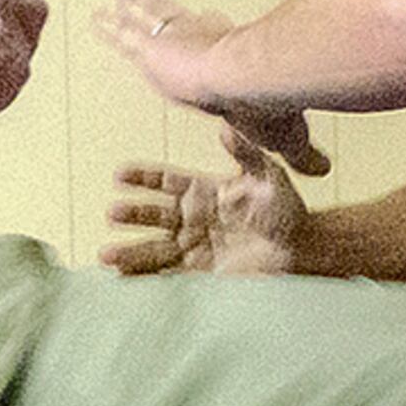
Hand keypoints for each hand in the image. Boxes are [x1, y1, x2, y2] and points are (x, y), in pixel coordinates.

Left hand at [96, 0, 331, 174]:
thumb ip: (301, 154)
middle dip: (167, 14)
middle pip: (181, 24)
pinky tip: (98, 16)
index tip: (207, 20)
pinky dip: (113, 26)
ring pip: (151, 21)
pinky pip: (127, 33)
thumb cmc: (267, 110)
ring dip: (135, 11)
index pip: (219, 41)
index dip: (211, 30)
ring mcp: (177, 41)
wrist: (248, 85)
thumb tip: (324, 171)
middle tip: (152, 1)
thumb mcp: (286, 140)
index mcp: (232, 58)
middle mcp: (205, 42)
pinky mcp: (152, 46)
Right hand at [106, 120, 307, 273]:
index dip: (142, 177)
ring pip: (153, 248)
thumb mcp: (266, 175)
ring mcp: (191, 247)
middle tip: (113, 214)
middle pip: (152, 215)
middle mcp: (190, 218)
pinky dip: (144, 278)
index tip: (119, 175)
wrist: (299, 249)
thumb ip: (245, 153)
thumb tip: (227, 126)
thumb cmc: (284, 209)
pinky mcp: (198, 274)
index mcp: (201, 191)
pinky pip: (166, 276)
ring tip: (107, 256)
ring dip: (129, 252)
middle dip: (132, 215)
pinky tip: (123, 279)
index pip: (164, 181)